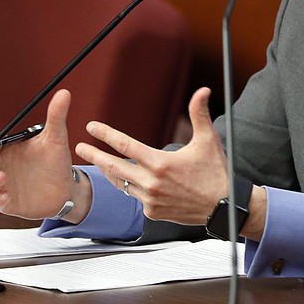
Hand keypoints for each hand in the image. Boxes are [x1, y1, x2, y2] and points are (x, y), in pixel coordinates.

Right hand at [0, 89, 89, 220]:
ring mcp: (4, 185)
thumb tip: (64, 93)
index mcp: (10, 149)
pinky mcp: (9, 203)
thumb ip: (56, 116)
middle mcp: (3, 166)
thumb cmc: (55, 162)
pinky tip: (5, 197)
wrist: (66, 189)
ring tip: (2, 177)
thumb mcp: (57, 138)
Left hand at [76, 87, 227, 225]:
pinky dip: (131, 187)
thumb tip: (203, 91)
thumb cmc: (216, 172)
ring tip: (99, 163)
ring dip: (109, 172)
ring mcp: (150, 200)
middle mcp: (152, 183)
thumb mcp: (208, 140)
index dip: (106, 135)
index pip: (125, 145)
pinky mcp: (152, 212)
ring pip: (122, 183)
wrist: (222, 206)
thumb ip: (200, 114)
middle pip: (114, 167)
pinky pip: (135, 197)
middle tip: (80, 148)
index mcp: (161, 163)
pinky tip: (131, 181)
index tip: (92, 127)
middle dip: (94, 156)